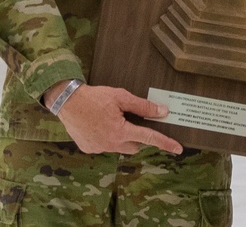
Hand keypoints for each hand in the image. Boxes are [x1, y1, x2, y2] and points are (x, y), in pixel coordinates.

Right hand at [47, 83, 182, 155]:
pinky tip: (99, 125)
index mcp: (120, 131)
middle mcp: (110, 144)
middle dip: (138, 136)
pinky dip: (106, 138)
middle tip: (131, 121)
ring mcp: (99, 148)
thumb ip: (142, 106)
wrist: (67, 101)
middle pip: (134, 145)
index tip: (178, 149)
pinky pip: (104, 146)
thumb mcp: (121, 97)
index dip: (165, 143)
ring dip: (121, 137)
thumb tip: (162, 111)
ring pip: (119, 147)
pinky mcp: (89, 149)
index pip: (149, 138)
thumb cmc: (95, 97)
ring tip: (111, 120)